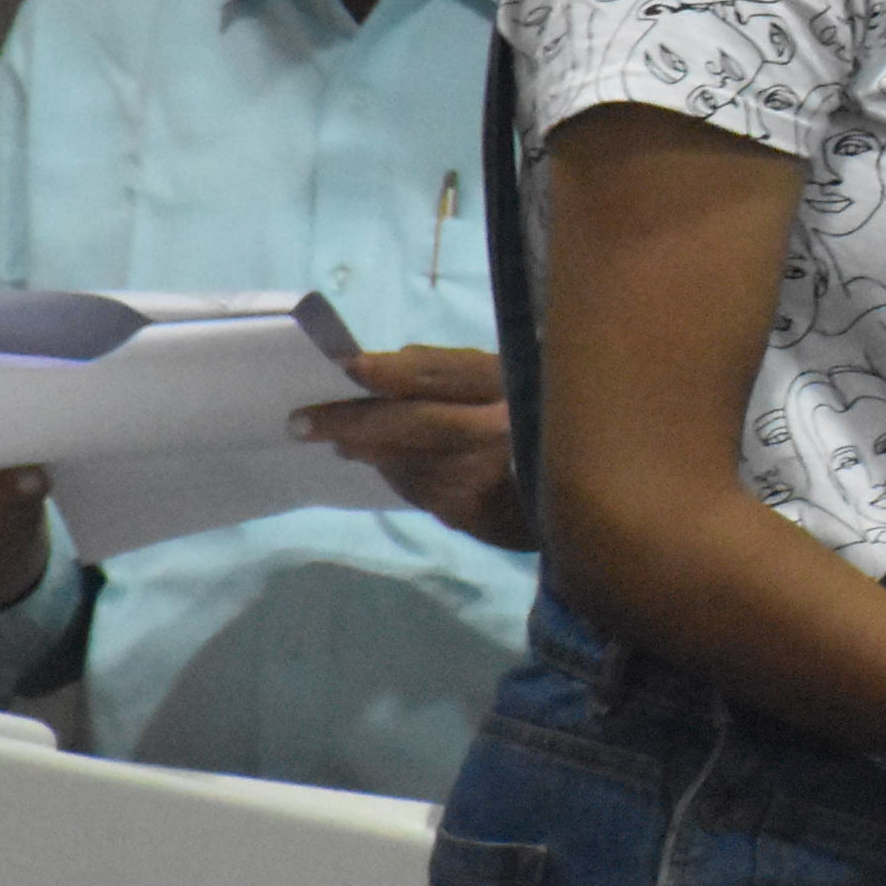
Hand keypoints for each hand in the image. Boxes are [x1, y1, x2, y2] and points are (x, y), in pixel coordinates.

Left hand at [299, 346, 529, 549]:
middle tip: (302, 422)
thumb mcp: (512, 379)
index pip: (445, 375)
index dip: (396, 372)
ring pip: (408, 462)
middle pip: (414, 424)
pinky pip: (423, 493)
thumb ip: (456, 373)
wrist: (583, 493)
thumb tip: (383, 368)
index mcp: (513, 385)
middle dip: (354, 422)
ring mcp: (488, 480)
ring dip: (369, 451)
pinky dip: (399, 476)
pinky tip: (389, 466)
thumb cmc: (540, 419)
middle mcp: (502, 432)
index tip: (351, 366)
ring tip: (342, 441)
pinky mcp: (478, 518)